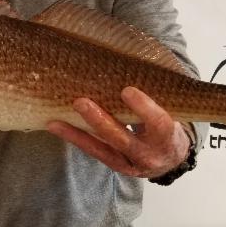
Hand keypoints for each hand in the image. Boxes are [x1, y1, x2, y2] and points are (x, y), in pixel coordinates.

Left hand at [47, 86, 190, 178]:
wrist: (170, 157)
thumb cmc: (166, 124)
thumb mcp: (170, 110)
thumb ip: (154, 95)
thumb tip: (130, 60)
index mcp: (167, 136)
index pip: (158, 122)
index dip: (143, 108)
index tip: (127, 90)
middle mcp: (149, 154)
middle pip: (123, 138)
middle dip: (101, 121)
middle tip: (81, 102)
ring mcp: (130, 164)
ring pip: (103, 148)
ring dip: (78, 133)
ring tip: (56, 121)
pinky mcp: (115, 166)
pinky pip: (93, 152)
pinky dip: (74, 138)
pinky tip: (55, 126)